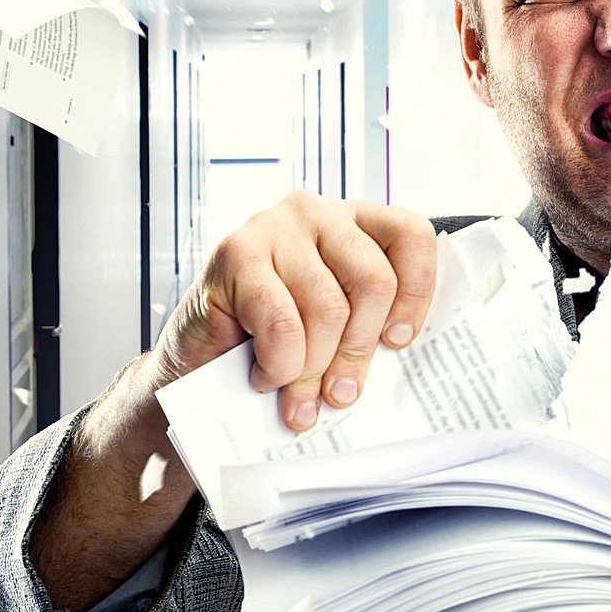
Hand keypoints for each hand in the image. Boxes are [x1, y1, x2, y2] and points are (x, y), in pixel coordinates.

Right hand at [146, 192, 437, 430]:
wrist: (195, 361)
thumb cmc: (275, 343)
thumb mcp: (336, 330)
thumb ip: (367, 330)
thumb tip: (396, 363)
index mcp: (357, 224)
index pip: (412, 236)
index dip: (415, 294)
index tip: (397, 343)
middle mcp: (319, 214)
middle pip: (374, 280)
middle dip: (358, 350)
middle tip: (340, 394)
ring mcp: (275, 227)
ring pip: (328, 308)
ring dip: (314, 368)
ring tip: (298, 398)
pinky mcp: (236, 253)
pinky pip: (282, 323)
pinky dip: (280, 364)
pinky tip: (265, 376)